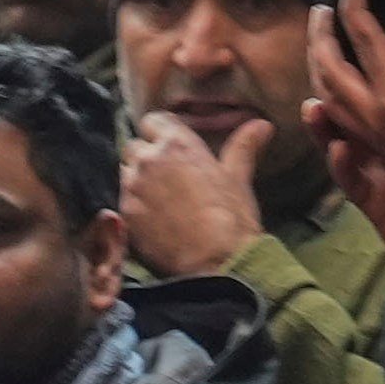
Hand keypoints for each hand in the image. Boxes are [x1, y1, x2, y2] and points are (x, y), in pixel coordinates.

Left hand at [115, 108, 259, 282]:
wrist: (216, 261)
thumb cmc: (231, 217)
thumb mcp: (238, 178)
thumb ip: (243, 147)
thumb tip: (262, 124)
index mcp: (178, 143)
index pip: (153, 121)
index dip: (161, 133)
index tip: (171, 147)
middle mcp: (150, 158)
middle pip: (135, 146)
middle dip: (146, 156)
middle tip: (166, 176)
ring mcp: (133, 186)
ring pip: (125, 172)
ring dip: (137, 179)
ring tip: (157, 198)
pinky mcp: (125, 213)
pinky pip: (122, 200)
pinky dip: (133, 205)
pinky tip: (151, 218)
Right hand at [313, 0, 384, 302]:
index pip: (367, 68)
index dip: (353, 37)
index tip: (345, 1)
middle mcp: (378, 136)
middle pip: (338, 98)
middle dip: (323, 67)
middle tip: (317, 31)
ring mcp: (375, 169)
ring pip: (336, 139)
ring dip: (322, 121)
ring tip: (314, 102)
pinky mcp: (379, 202)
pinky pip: (354, 182)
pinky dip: (344, 165)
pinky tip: (340, 147)